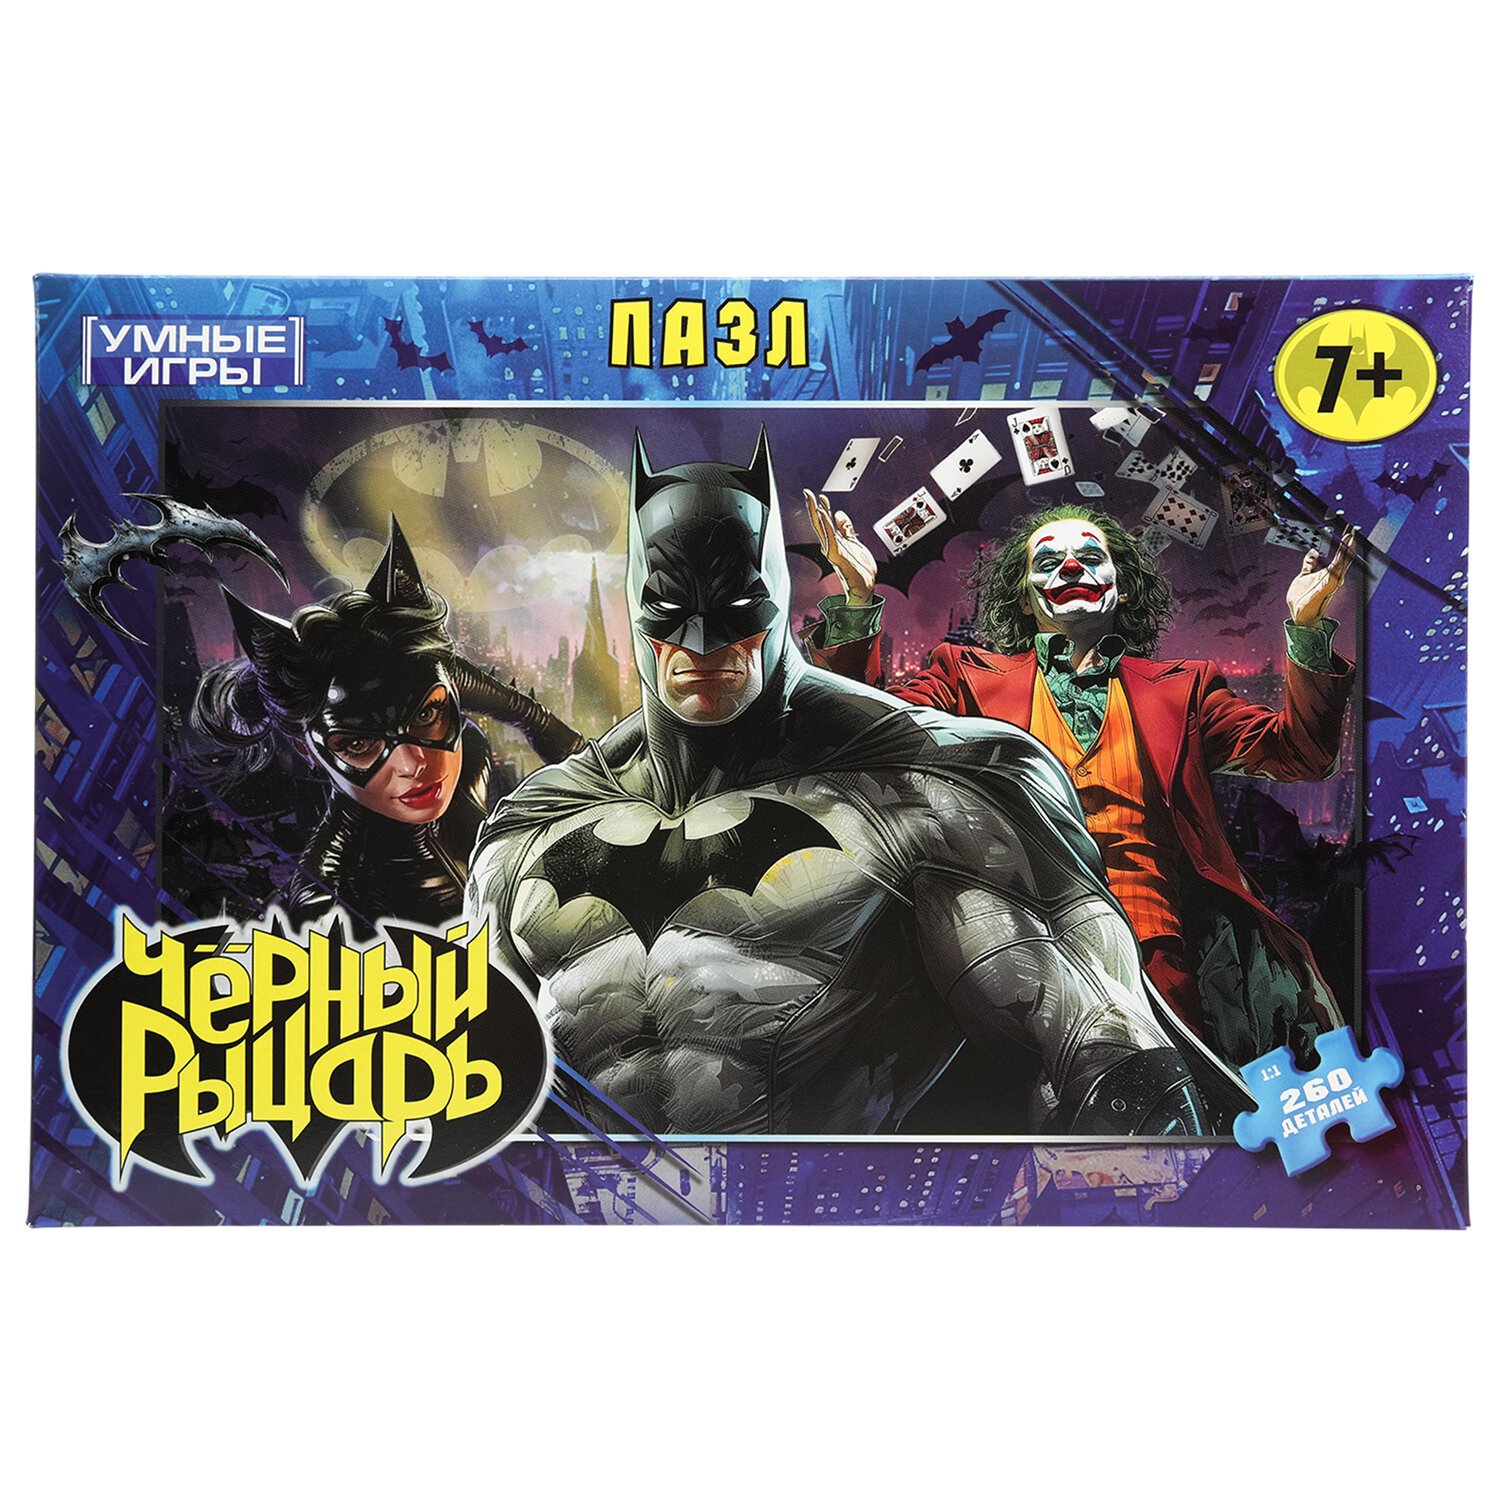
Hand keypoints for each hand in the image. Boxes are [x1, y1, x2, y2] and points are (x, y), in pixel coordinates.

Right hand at [804, 490, 877, 604]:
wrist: (865, 588)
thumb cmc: (860, 570)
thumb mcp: (855, 543)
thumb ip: (847, 529)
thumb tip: (839, 514)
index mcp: (836, 543)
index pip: (826, 522)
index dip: (823, 508)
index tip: (821, 496)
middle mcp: (832, 546)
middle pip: (820, 524)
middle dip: (813, 508)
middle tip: (808, 493)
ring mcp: (834, 551)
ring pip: (822, 529)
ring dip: (818, 514)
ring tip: (814, 500)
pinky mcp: (838, 556)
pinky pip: (831, 538)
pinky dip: (827, 526)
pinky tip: (825, 517)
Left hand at [1285, 525, 1357, 625]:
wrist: (1298, 614)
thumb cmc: (1302, 599)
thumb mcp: (1303, 576)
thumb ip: (1309, 564)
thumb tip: (1313, 552)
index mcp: (1327, 574)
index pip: (1338, 557)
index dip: (1343, 546)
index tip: (1347, 534)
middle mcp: (1333, 577)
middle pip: (1344, 557)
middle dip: (1348, 544)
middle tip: (1353, 531)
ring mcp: (1332, 581)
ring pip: (1343, 561)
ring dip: (1347, 549)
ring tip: (1351, 537)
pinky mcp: (1329, 584)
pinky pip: (1337, 568)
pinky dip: (1342, 558)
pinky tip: (1345, 550)